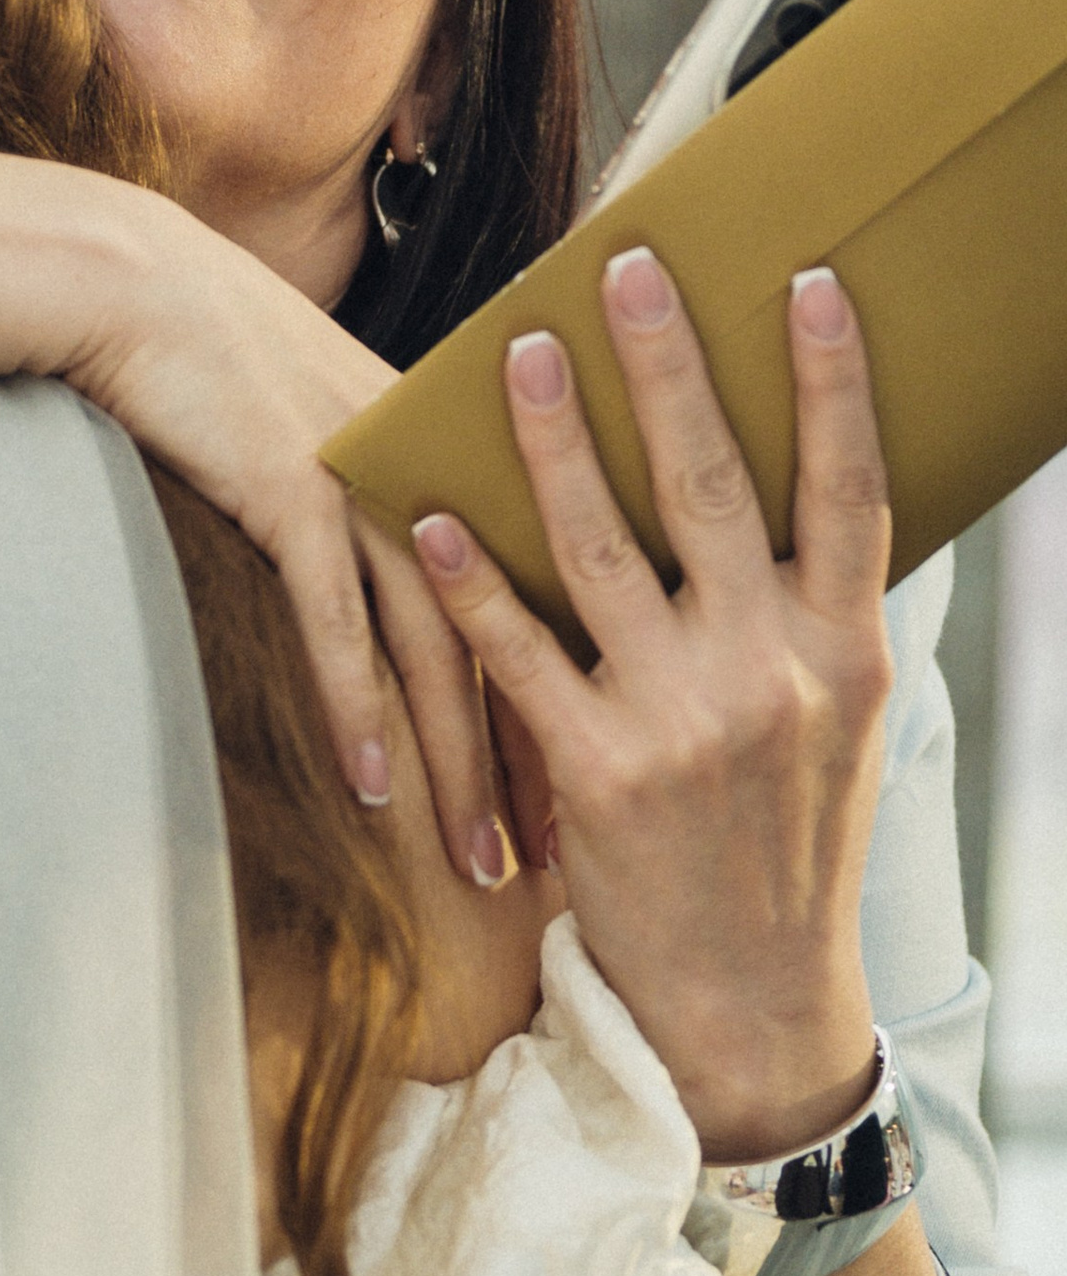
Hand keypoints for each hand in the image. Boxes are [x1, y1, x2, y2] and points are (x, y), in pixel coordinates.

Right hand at [0, 149, 513, 884]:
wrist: (134, 284)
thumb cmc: (212, 348)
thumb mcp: (317, 415)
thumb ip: (368, 484)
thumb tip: (394, 561)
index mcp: (446, 447)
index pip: (533, 590)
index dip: (568, 692)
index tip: (584, 782)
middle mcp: (426, 468)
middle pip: (509, 636)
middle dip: (540, 756)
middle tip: (564, 857)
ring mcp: (365, 481)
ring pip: (436, 648)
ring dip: (460, 763)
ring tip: (485, 858)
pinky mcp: (293, 492)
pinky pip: (335, 625)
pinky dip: (358, 711)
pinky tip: (375, 790)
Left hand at [407, 252, 893, 1160]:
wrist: (751, 1007)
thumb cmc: (786, 852)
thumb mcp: (838, 731)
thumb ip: (808, 619)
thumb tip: (793, 502)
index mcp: (845, 652)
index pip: (849, 487)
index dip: (830, 382)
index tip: (804, 283)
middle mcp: (772, 674)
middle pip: (715, 487)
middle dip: (665, 368)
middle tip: (626, 268)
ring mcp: (682, 722)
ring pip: (602, 549)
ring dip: (549, 442)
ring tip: (510, 354)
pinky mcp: (595, 775)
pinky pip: (516, 655)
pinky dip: (469, 581)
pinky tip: (425, 514)